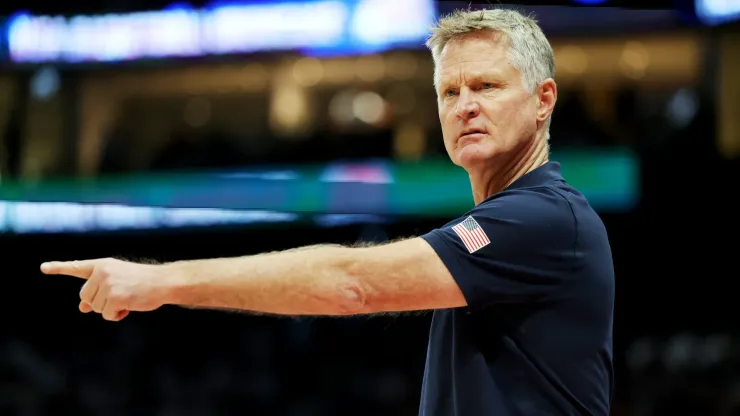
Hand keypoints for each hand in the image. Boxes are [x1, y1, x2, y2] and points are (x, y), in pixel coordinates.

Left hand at [40, 258, 171, 320]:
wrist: (164, 281)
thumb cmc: (143, 282)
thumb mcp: (118, 283)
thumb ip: (98, 292)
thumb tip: (82, 308)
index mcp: (103, 265)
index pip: (77, 267)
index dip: (59, 267)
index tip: (43, 267)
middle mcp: (102, 272)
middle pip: (86, 297)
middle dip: (100, 302)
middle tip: (120, 296)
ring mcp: (108, 284)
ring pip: (96, 308)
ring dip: (111, 309)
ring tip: (128, 299)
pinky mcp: (115, 297)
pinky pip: (107, 315)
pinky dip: (117, 315)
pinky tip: (130, 306)